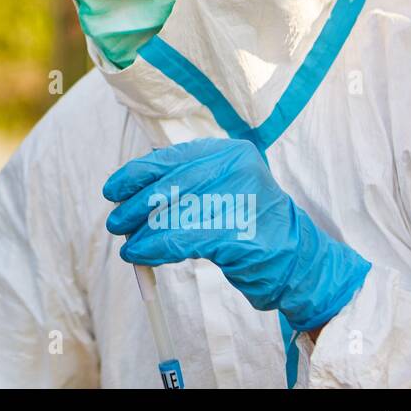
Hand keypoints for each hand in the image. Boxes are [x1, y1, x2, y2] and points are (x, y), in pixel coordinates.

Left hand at [103, 139, 370, 330]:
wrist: (298, 259)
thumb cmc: (251, 225)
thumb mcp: (222, 189)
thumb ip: (185, 184)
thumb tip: (130, 193)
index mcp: (229, 151)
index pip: (170, 158)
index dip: (135, 174)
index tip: (112, 189)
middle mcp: (235, 168)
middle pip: (167, 185)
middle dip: (133, 206)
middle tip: (116, 223)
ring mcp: (238, 198)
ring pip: (170, 213)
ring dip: (141, 232)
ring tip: (127, 244)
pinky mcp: (236, 233)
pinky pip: (179, 238)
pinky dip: (153, 248)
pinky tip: (139, 255)